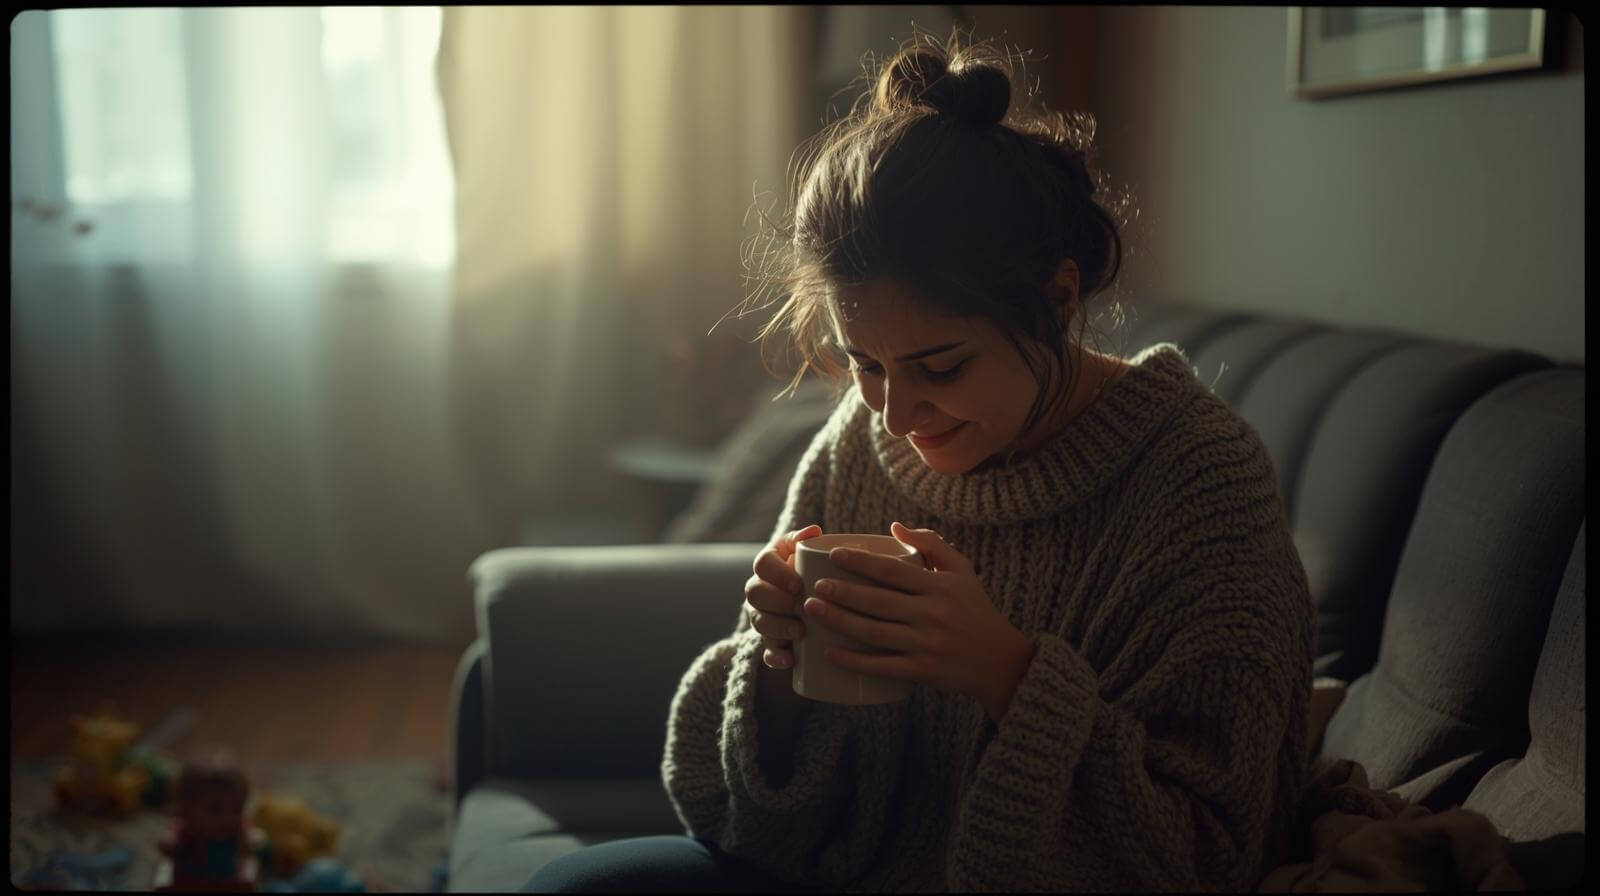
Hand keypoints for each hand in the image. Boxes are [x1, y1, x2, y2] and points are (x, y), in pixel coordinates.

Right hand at [744, 524, 821, 669]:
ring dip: (779, 628)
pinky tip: (789, 660)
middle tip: (803, 608)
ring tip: (801, 632)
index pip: (762, 564)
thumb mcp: (806, 552)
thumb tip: (814, 531)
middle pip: (755, 594)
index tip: (799, 584)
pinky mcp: (770, 642)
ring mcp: (761, 616)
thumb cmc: (809, 568)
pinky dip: (776, 658)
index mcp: (767, 565)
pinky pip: (766, 653)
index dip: (778, 575)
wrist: (810, 597)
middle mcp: (758, 590)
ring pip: (759, 622)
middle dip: (778, 602)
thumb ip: (806, 541)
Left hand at [803, 521, 1035, 722]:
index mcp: (940, 587)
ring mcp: (927, 645)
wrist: (1002, 662)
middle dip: (842, 592)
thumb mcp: (963, 571)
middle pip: (878, 602)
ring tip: (813, 610)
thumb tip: (894, 526)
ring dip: (840, 622)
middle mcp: (932, 615)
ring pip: (874, 633)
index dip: (861, 562)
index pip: (893, 571)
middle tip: (814, 586)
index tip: (834, 555)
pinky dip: (854, 661)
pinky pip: (883, 667)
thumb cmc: (977, 610)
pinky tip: (830, 653)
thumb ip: (932, 545)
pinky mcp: (923, 671)